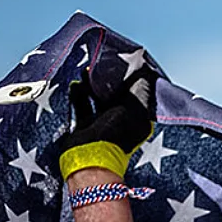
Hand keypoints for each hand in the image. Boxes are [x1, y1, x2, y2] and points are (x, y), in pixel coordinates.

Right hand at [54, 64, 157, 181]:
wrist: (90, 158)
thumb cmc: (116, 133)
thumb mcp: (134, 108)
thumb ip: (140, 89)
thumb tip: (145, 71)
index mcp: (139, 120)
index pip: (137, 93)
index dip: (131, 78)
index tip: (124, 62)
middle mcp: (123, 122)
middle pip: (117, 95)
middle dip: (109, 80)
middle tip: (102, 63)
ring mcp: (104, 125)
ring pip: (99, 99)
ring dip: (93, 85)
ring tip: (86, 70)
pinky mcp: (86, 128)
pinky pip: (83, 107)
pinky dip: (80, 95)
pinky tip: (76, 84)